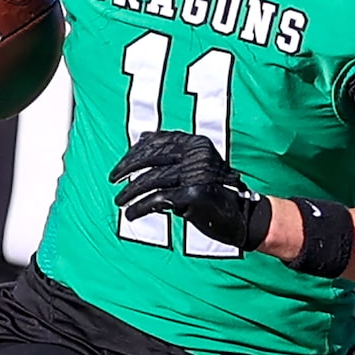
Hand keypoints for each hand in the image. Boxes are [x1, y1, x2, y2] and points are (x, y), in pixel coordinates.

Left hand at [110, 131, 271, 250]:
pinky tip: (131, 214)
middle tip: (113, 180)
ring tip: (120, 201)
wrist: (241, 217)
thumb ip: (172, 153)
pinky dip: (140, 207)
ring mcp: (196, 173)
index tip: (120, 166)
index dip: (135, 153)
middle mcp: (197, 154)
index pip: (158, 142)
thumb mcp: (195, 166)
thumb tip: (142, 137)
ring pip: (151, 180)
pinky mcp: (193, 194)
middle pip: (152, 158)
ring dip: (130, 192)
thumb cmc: (214, 194)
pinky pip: (158, 199)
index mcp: (196, 143)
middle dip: (128, 169)